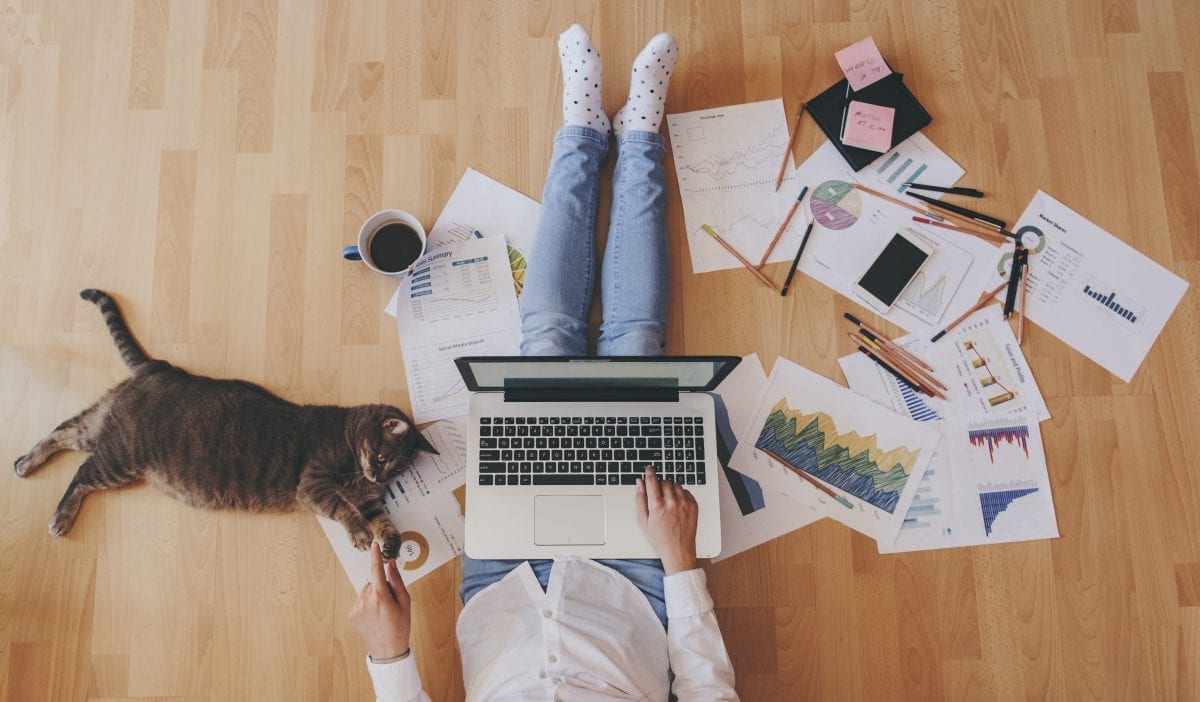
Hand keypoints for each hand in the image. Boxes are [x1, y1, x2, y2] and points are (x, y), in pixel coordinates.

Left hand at [349, 543, 412, 660]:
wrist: (388, 650)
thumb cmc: (400, 626)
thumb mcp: (405, 602)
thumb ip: (397, 581)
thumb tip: (390, 565)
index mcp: (380, 596)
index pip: (376, 570)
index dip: (375, 556)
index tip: (374, 545)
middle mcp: (365, 601)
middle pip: (373, 582)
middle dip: (382, 587)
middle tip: (390, 603)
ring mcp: (356, 608)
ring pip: (366, 591)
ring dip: (373, 596)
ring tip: (382, 612)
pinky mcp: (351, 615)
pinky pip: (360, 601)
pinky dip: (367, 604)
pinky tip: (374, 616)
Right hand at [635, 467, 698, 574]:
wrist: (678, 550)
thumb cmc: (660, 538)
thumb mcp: (644, 521)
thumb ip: (640, 499)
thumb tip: (639, 484)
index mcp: (657, 505)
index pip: (652, 480)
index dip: (649, 472)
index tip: (649, 469)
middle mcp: (671, 502)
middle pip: (665, 481)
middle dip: (660, 485)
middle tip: (659, 494)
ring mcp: (684, 503)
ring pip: (676, 485)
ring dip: (671, 489)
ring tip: (668, 502)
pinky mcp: (693, 506)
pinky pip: (686, 492)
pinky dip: (681, 495)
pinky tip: (677, 505)